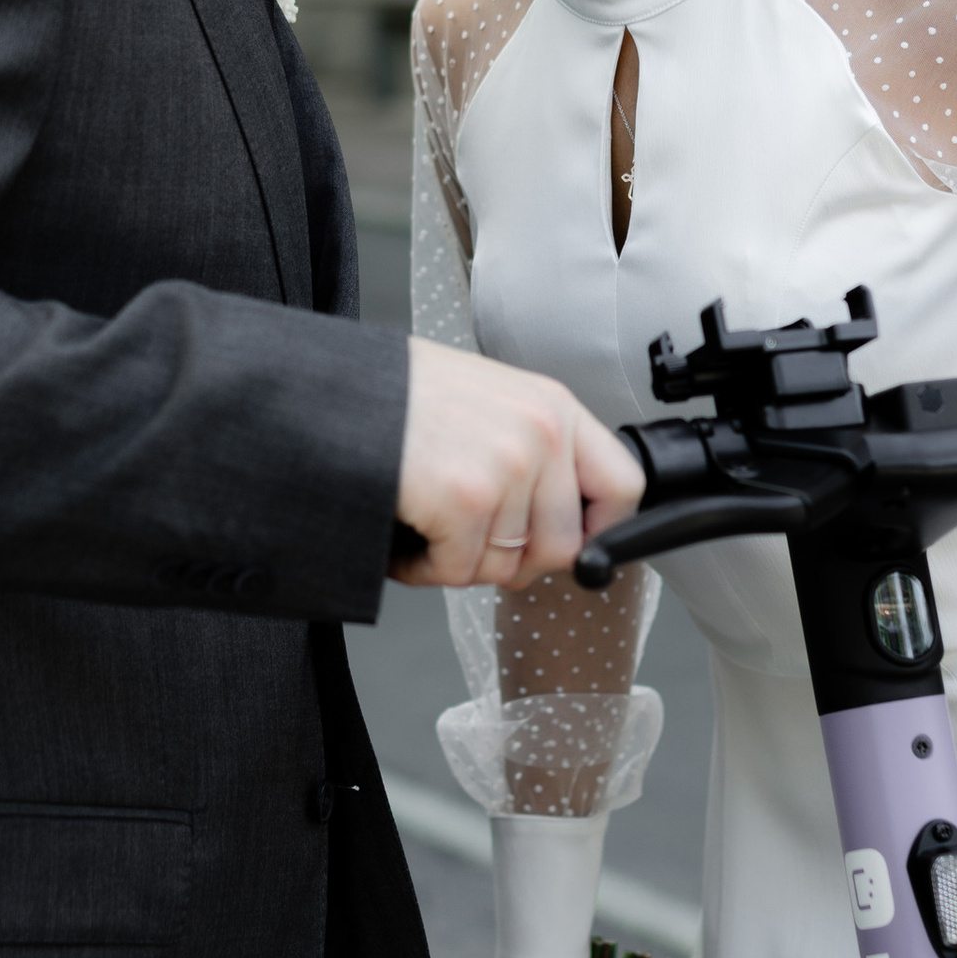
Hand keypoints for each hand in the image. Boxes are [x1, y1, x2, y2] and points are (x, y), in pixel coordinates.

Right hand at [393, 339, 643, 586]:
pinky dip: (421, 567)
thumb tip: (557, 515)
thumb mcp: (489, 400)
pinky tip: (404, 532)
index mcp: (553, 406)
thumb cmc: (400, 394)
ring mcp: (507, 466)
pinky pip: (457, 571)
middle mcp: (541, 433)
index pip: (623, 487)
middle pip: (563, 547)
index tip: (570, 545)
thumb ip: (533, 449)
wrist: (332, 386)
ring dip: (456, 561)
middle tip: (470, 540)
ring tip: (425, 525)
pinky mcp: (465, 498)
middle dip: (513, 560)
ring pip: (504, 568)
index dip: (599, 531)